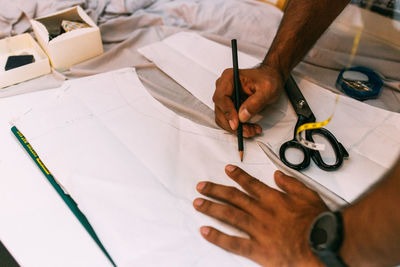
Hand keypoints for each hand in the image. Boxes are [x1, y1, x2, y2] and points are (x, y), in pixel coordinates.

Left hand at [193, 165, 327, 266]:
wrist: (324, 243)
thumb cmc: (318, 221)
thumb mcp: (308, 195)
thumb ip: (290, 183)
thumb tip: (277, 174)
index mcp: (273, 198)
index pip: (250, 184)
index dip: (237, 176)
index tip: (227, 170)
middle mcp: (261, 211)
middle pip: (233, 198)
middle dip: (215, 191)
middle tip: (201, 186)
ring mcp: (257, 230)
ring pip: (229, 216)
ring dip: (211, 208)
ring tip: (198, 203)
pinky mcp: (258, 249)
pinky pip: (234, 242)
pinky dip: (218, 237)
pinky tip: (205, 231)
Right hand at [212, 65, 283, 137]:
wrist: (271, 78)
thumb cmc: (268, 79)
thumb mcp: (267, 89)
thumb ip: (255, 102)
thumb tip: (243, 115)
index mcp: (229, 78)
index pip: (221, 97)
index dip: (228, 112)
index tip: (236, 123)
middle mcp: (223, 87)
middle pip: (220, 110)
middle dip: (233, 124)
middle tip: (247, 131)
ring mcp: (225, 97)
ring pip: (223, 118)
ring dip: (236, 128)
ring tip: (251, 130)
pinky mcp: (228, 106)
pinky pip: (228, 120)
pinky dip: (238, 127)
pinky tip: (250, 127)